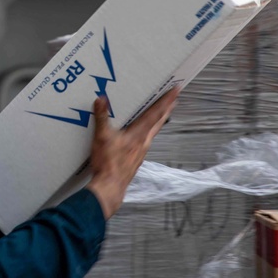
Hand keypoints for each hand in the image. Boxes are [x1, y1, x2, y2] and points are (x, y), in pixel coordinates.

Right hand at [85, 88, 178, 218]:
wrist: (110, 187)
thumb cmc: (108, 162)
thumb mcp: (102, 137)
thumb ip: (102, 117)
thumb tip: (101, 99)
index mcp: (138, 134)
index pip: (155, 113)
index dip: (166, 101)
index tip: (176, 91)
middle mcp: (144, 142)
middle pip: (158, 122)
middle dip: (166, 109)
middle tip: (175, 100)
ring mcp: (141, 152)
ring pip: (152, 132)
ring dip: (158, 121)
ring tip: (160, 114)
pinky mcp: (135, 160)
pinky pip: (145, 141)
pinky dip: (148, 133)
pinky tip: (142, 135)